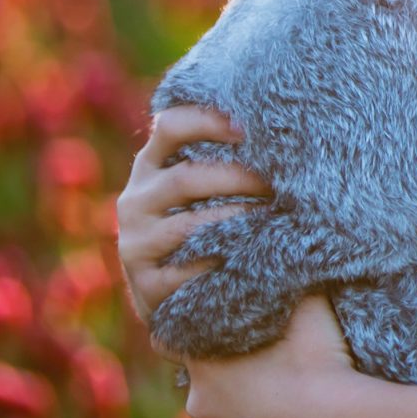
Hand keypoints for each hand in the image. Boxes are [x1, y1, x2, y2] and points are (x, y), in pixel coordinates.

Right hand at [117, 102, 273, 338]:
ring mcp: (135, 243)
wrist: (186, 298)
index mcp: (151, 165)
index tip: (249, 125)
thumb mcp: (206, 188)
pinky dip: (221, 263)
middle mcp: (135, 199)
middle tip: (280, 182)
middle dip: (238, 177)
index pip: (170, 125)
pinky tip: (251, 259)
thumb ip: (221, 157)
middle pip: (186, 178)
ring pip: (189, 226)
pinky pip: (186, 271)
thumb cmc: (210, 226)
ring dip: (236, 220)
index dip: (208, 119)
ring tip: (274, 218)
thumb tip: (281, 120)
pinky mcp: (144, 284)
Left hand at [180, 288, 368, 417]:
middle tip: (269, 368)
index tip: (218, 329)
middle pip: (206, 386)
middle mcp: (200, 409)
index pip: (172, 341)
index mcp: (205, 365)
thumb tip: (280, 259)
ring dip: (246, 414)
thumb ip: (283, 285)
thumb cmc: (321, 364)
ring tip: (286, 403)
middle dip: (228, 377)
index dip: (195, 333)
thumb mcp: (308, 308)